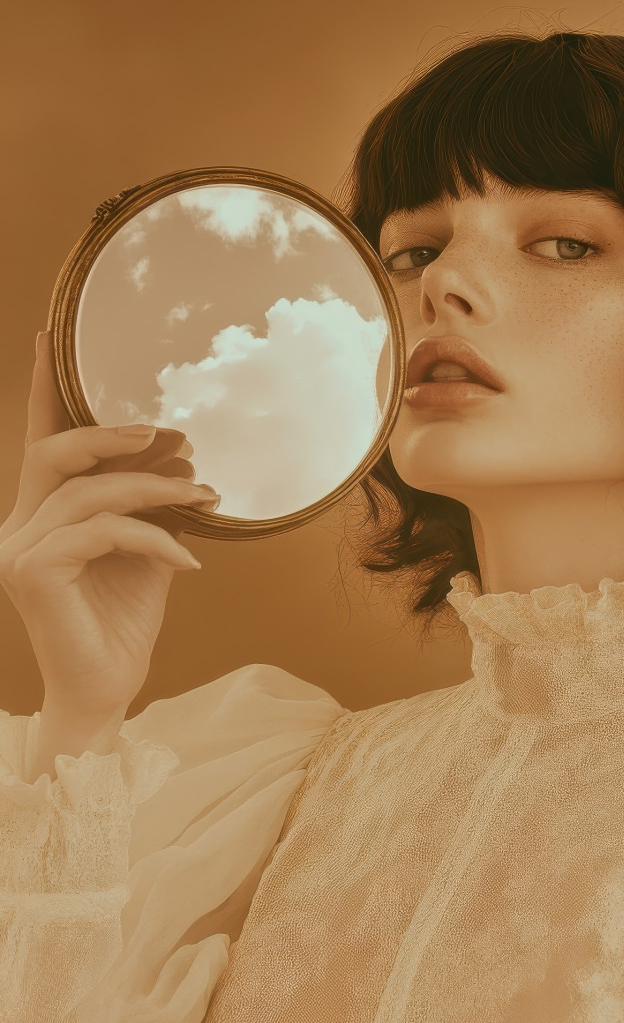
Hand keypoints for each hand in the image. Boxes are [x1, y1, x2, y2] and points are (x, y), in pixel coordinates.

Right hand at [0, 331, 218, 744]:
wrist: (106, 690)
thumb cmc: (122, 624)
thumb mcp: (145, 553)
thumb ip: (149, 507)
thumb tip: (182, 459)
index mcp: (39, 515)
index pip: (42, 443)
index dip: (46, 389)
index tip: (49, 333)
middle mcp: (17, 526)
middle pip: (56, 454)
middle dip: (113, 434)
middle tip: (170, 435)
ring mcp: (18, 549)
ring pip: (90, 492)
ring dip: (156, 489)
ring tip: (206, 499)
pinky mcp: (33, 573)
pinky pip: (102, 532)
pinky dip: (153, 538)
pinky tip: (189, 561)